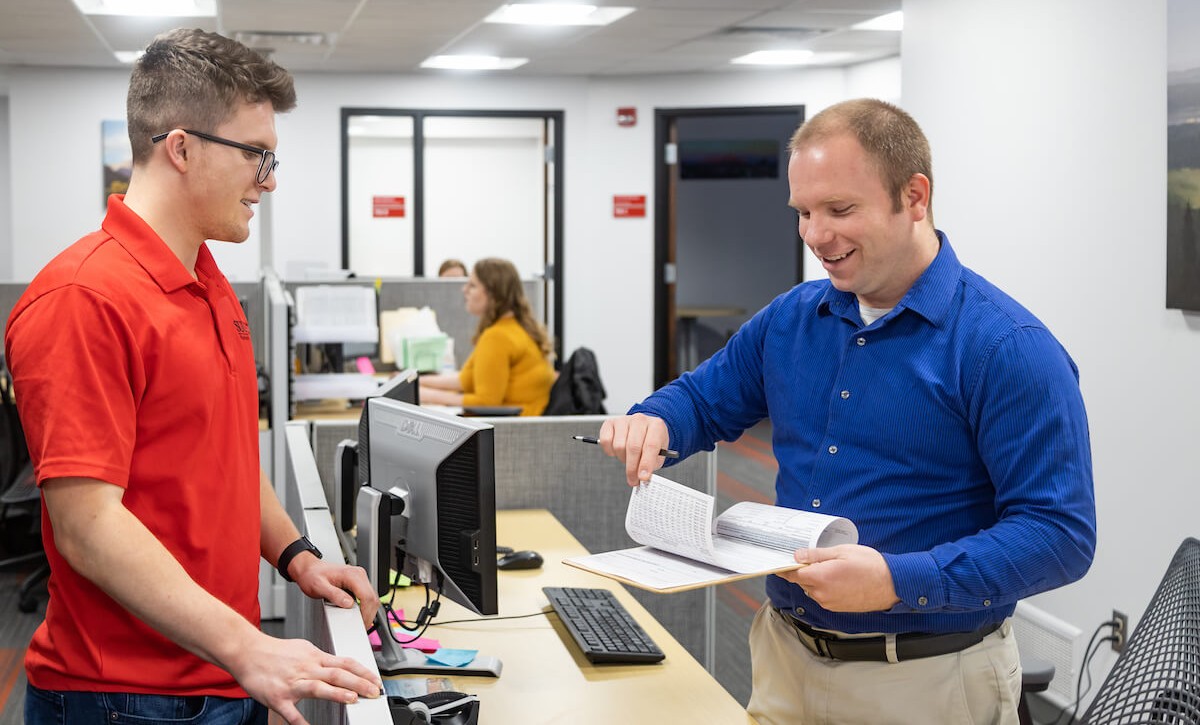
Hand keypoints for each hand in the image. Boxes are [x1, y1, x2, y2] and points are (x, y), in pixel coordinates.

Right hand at [229, 632, 383, 724]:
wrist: (247, 652)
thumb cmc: (274, 652)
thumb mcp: (303, 648)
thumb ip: (321, 659)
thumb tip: (339, 664)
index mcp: (314, 657)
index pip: (344, 663)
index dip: (363, 671)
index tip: (376, 680)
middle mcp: (306, 669)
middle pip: (337, 674)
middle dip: (358, 682)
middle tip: (373, 691)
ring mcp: (293, 684)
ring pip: (318, 688)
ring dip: (337, 693)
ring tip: (353, 699)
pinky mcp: (278, 698)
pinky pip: (291, 713)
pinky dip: (301, 721)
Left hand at [290, 556, 379, 629]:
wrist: (310, 569)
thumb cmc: (312, 575)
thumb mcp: (319, 587)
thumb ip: (334, 595)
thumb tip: (348, 603)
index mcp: (352, 574)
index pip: (367, 596)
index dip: (366, 613)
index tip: (361, 623)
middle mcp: (358, 574)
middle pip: (373, 598)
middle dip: (369, 614)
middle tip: (361, 626)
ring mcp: (360, 578)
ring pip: (372, 598)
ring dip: (368, 611)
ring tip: (360, 621)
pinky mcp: (358, 582)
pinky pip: (367, 596)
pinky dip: (366, 607)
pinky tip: (359, 613)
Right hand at [597, 413, 670, 485]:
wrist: (644, 429)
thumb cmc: (651, 441)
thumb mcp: (659, 454)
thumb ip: (652, 465)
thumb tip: (643, 477)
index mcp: (656, 426)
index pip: (650, 445)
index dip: (646, 464)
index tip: (643, 477)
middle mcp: (640, 420)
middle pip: (633, 447)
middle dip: (632, 468)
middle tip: (633, 479)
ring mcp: (624, 420)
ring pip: (619, 446)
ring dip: (622, 458)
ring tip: (628, 459)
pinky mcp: (610, 423)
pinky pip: (606, 441)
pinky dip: (610, 451)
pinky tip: (618, 451)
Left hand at [779, 544, 900, 612]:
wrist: (892, 585)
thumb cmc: (871, 566)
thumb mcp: (841, 551)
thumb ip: (816, 554)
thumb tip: (798, 555)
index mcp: (820, 578)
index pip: (792, 574)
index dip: (785, 567)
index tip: (778, 563)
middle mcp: (822, 594)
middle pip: (802, 581)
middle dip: (804, 570)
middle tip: (815, 558)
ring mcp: (829, 603)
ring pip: (812, 589)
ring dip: (816, 579)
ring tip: (833, 568)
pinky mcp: (837, 607)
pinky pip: (823, 596)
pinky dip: (825, 587)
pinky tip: (839, 578)